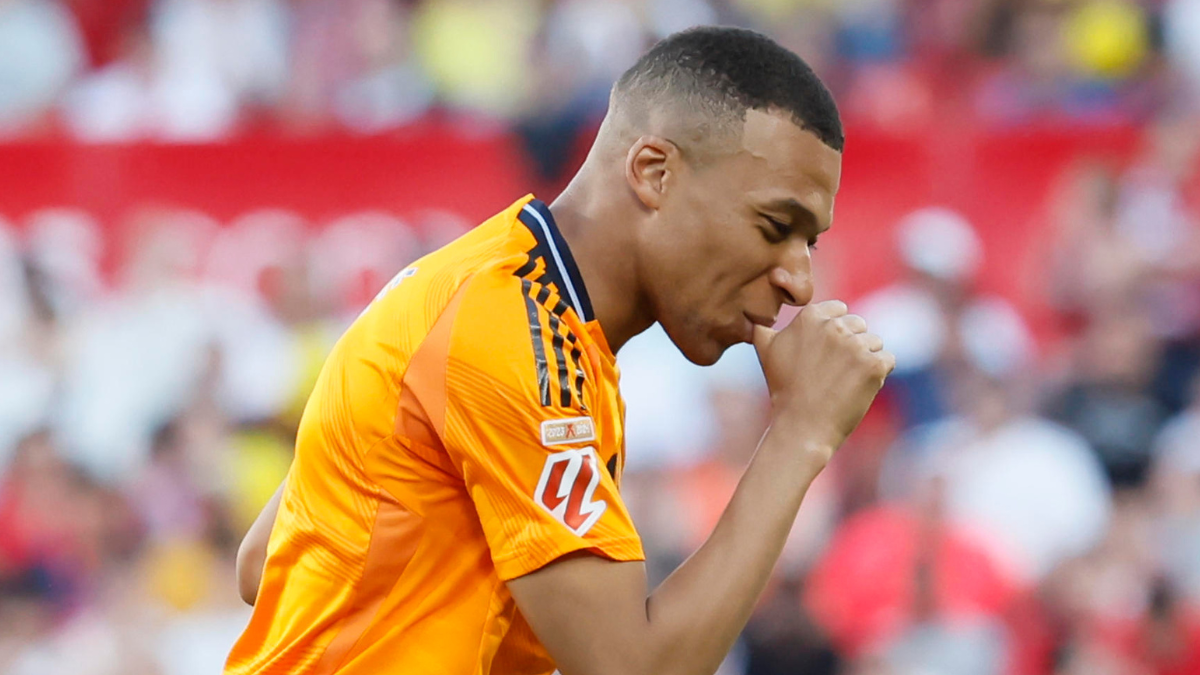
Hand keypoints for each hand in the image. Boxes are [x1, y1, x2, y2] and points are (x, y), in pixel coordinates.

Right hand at [752, 300, 893, 459]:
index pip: (840, 310)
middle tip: (832, 372)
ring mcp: (856, 345)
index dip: (836, 333)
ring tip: (843, 381)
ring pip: (874, 342)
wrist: (801, 427)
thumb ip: (763, 327)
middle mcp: (834, 326)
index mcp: (810, 316)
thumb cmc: (784, 389)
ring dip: (864, 360)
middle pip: (859, 325)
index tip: (824, 354)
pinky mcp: (874, 365)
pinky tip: (857, 388)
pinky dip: (877, 375)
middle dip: (851, 346)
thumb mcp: (765, 351)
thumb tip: (755, 315)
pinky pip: (887, 360)